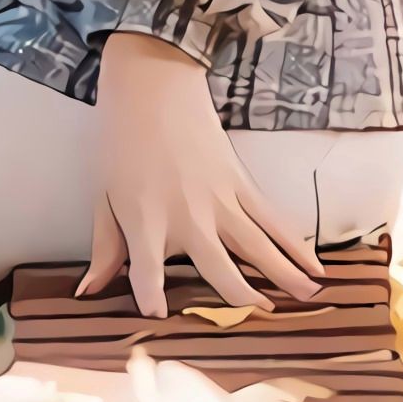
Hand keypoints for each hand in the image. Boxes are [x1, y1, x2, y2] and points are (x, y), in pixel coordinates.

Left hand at [83, 31, 321, 319]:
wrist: (152, 83)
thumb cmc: (121, 140)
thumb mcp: (103, 194)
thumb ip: (105, 248)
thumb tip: (89, 293)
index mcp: (145, 221)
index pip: (147, 273)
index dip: (151, 298)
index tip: (160, 316)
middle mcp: (187, 217)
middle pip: (220, 270)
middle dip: (242, 299)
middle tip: (265, 318)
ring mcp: (218, 199)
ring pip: (257, 246)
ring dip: (284, 274)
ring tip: (308, 299)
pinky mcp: (238, 181)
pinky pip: (270, 218)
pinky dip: (293, 241)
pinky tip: (313, 263)